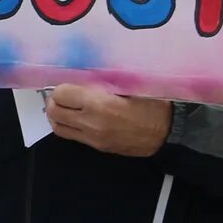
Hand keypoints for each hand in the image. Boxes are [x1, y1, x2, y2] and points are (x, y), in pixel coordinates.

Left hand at [43, 82, 170, 156]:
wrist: (168, 132)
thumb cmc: (153, 104)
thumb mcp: (130, 85)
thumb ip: (104, 81)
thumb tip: (83, 76)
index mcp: (99, 103)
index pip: (61, 94)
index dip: (62, 87)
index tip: (69, 83)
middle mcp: (91, 122)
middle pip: (54, 111)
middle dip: (55, 100)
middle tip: (64, 94)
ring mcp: (92, 137)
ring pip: (58, 127)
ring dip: (57, 115)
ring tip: (65, 106)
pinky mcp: (97, 147)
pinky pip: (71, 136)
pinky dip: (67, 125)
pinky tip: (76, 117)